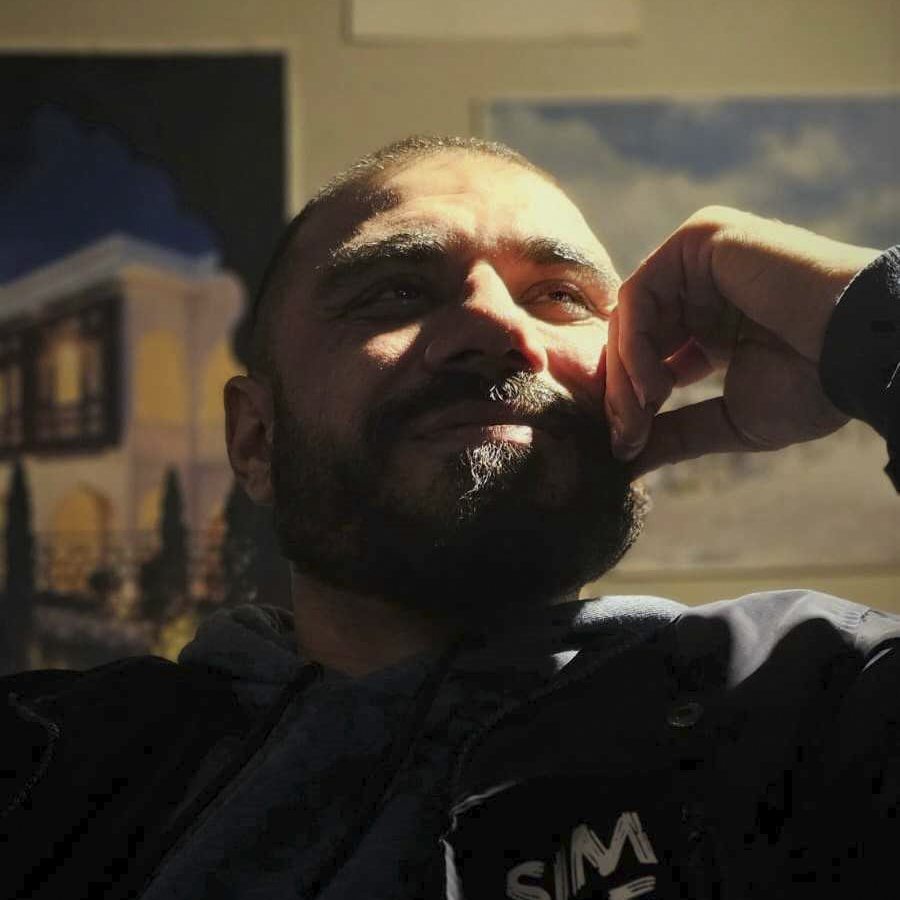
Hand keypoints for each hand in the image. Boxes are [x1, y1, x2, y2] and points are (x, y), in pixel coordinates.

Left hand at [604, 206, 880, 476]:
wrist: (859, 353)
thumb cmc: (812, 388)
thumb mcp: (730, 419)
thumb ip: (676, 433)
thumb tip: (626, 461)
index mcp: (712, 323)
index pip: (649, 356)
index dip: (633, 401)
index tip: (626, 447)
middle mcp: (702, 286)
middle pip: (634, 337)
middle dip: (622, 393)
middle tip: (625, 440)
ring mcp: (700, 259)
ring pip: (630, 318)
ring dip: (625, 376)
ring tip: (643, 417)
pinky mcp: (699, 238)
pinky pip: (639, 296)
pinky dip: (635, 347)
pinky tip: (654, 387)